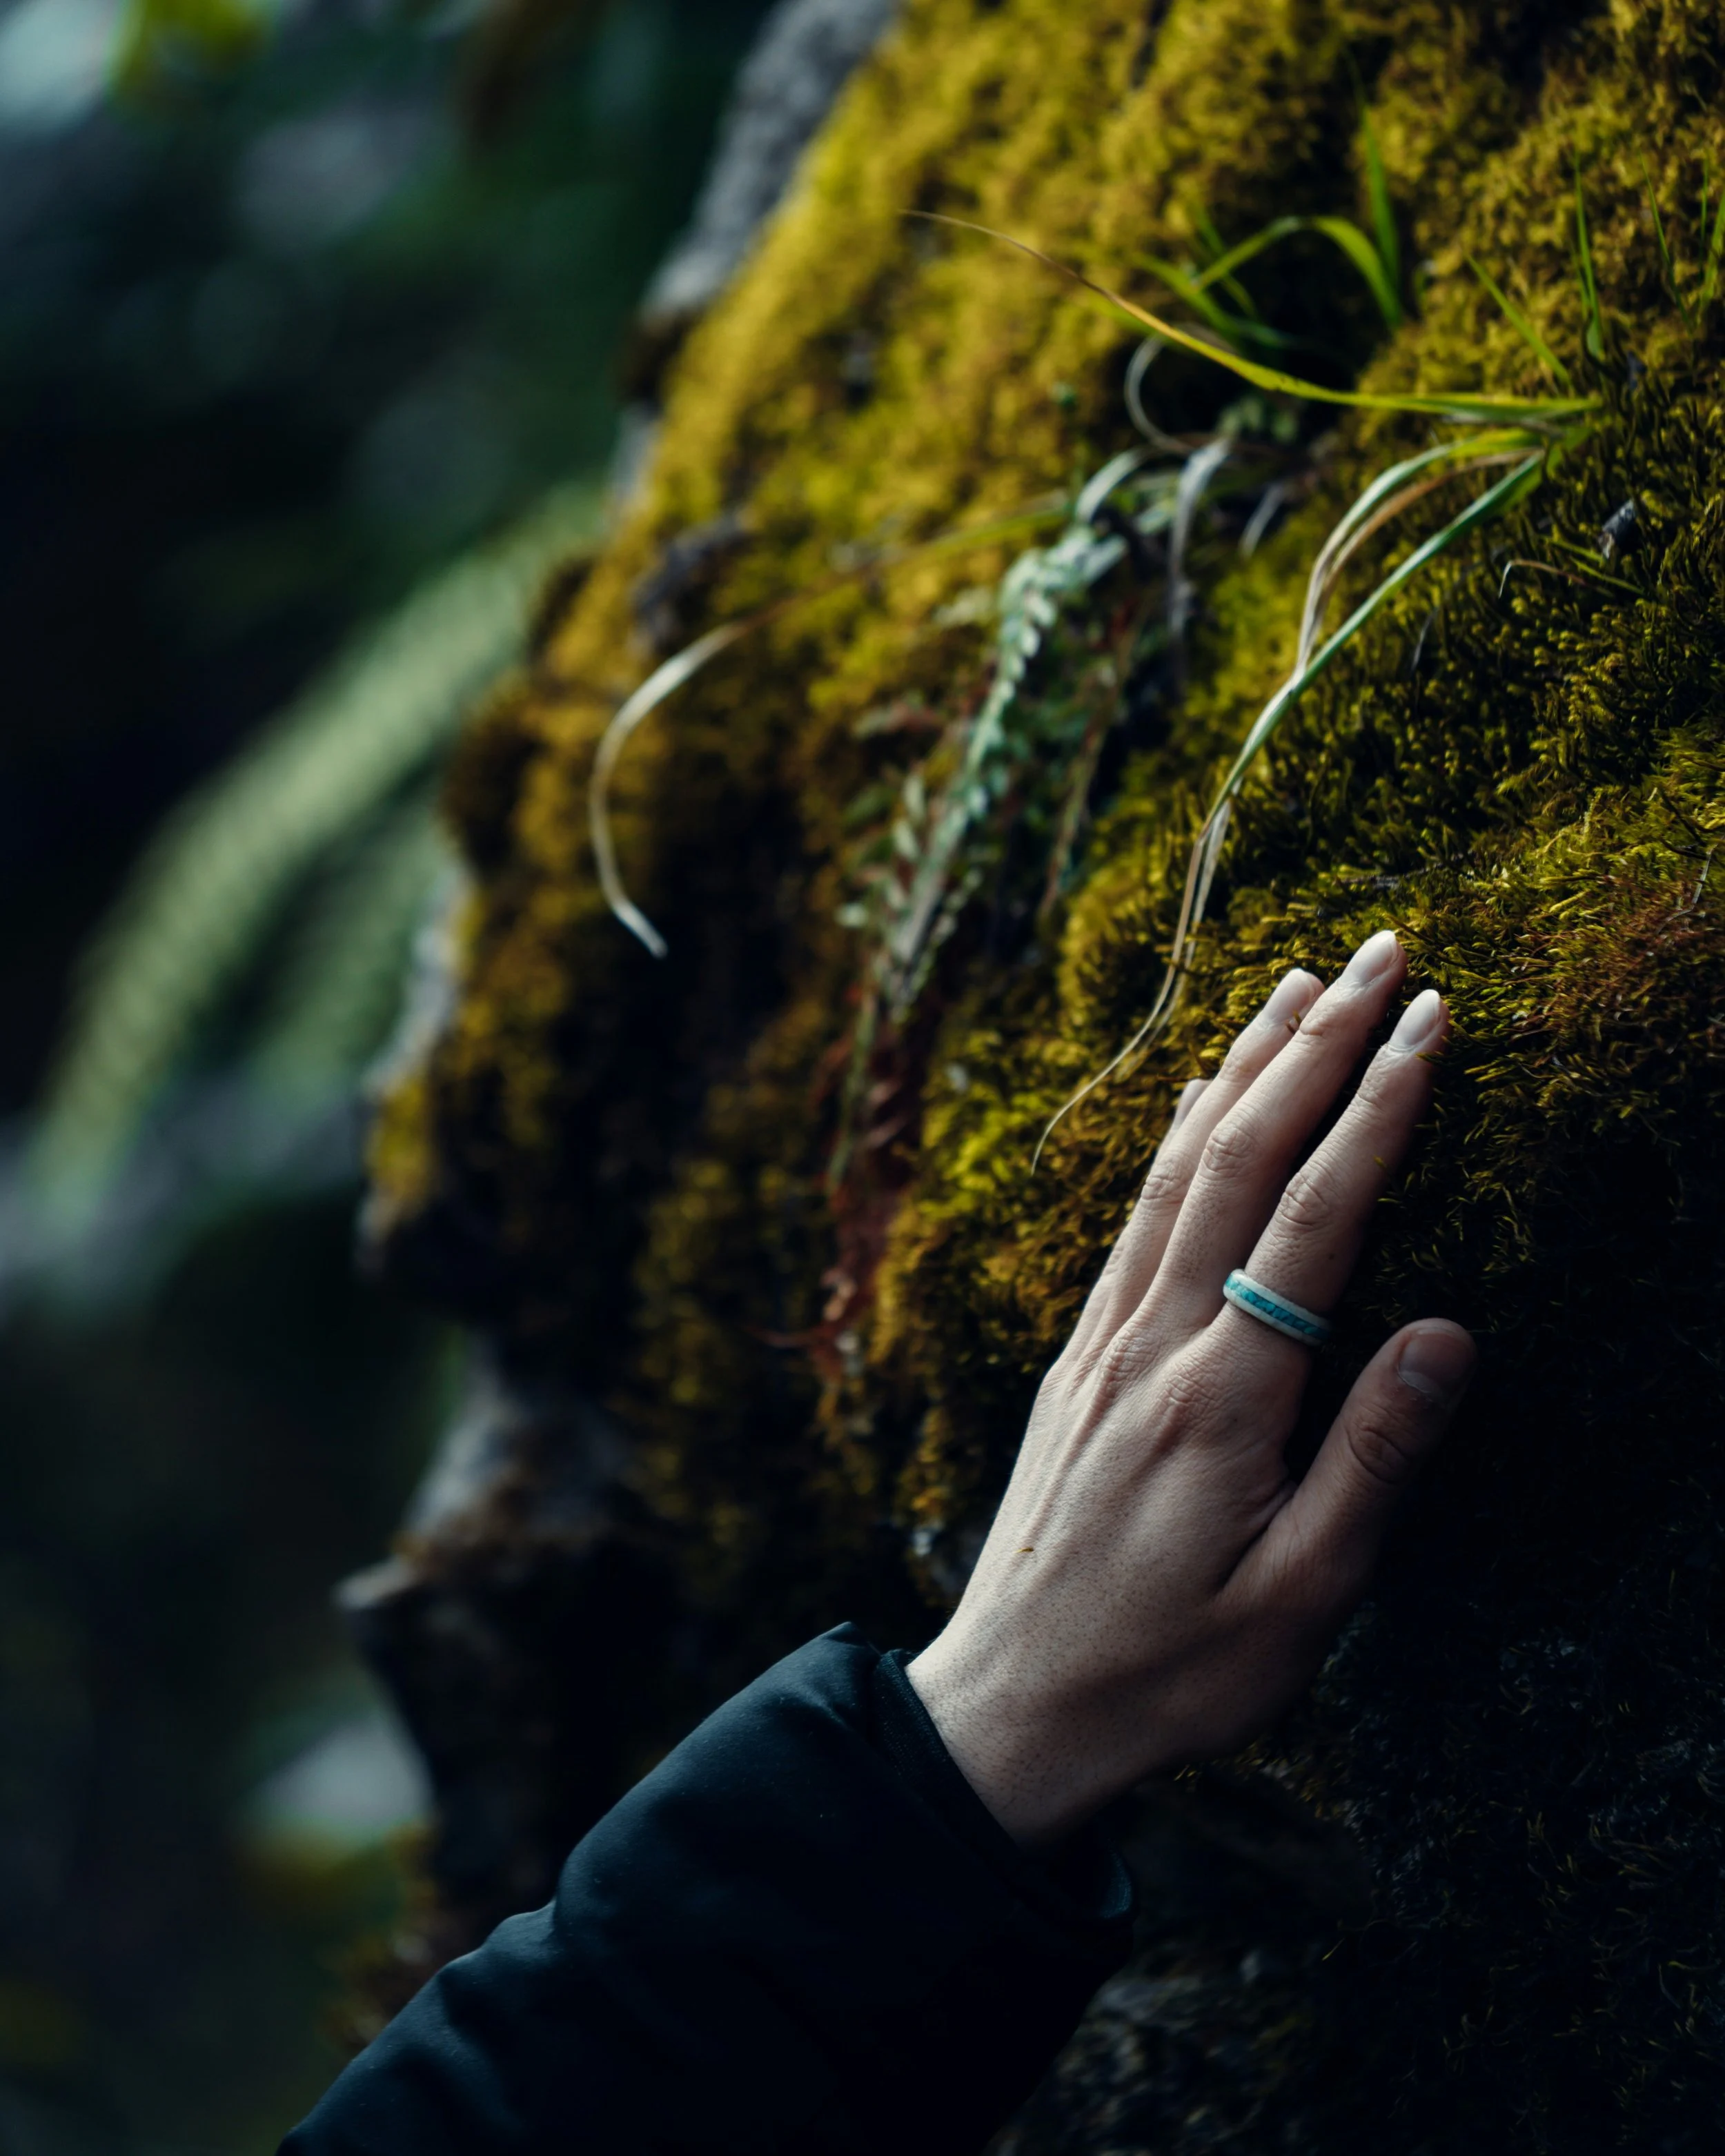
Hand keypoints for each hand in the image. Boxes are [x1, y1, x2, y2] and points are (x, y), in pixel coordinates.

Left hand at [907, 930, 1474, 1845]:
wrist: (1015, 1705)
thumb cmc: (1171, 1668)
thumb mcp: (1301, 1599)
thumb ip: (1374, 1460)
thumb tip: (1445, 1329)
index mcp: (1220, 1396)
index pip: (1313, 1217)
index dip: (1377, 1109)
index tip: (1432, 1020)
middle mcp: (1152, 1342)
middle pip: (1239, 1158)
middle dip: (1317, 1044)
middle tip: (1385, 952)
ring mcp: (1104, 1340)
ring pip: (1177, 1169)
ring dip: (1243, 1067)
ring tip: (1300, 985)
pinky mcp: (1080, 1356)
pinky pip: (1135, 1215)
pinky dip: (1179, 1135)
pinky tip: (1204, 1098)